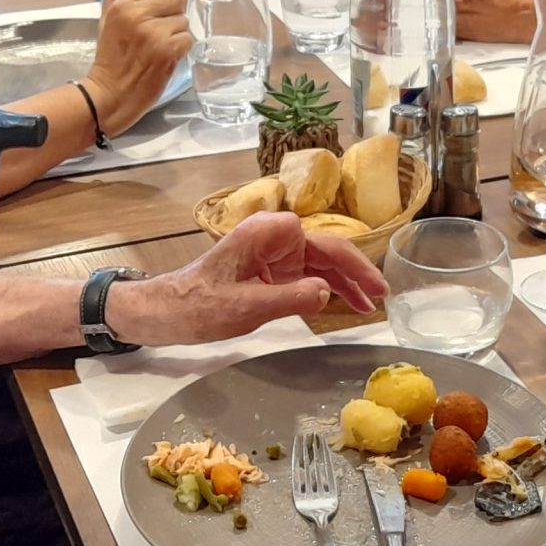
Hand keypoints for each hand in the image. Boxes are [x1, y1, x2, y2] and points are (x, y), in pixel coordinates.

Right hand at [83, 0, 192, 129]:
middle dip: (173, 14)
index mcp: (123, 5)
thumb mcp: (105, 21)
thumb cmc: (109, 59)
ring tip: (161, 47)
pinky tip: (167, 57)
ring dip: (176, 34)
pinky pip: (188, 39)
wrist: (111, 93)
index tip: (158, 12)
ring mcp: (154, 32)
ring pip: (183, 21)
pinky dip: (181, 49)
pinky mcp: (168, 50)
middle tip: (164, 29)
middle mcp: (138, 14)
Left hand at [110, 212, 385, 344]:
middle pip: (327, 252)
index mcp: (270, 234)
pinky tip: (338, 303)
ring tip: (367, 307)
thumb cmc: (197, 306)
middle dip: (355, 275)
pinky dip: (321, 289)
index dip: (356, 267)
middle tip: (381, 299)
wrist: (163, 311)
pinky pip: (302, 274)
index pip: (328, 246)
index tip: (376, 289)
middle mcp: (274, 236)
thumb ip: (289, 298)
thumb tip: (326, 292)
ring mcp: (270, 252)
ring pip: (318, 263)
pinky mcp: (266, 268)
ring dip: (342, 284)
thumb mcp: (245, 307)